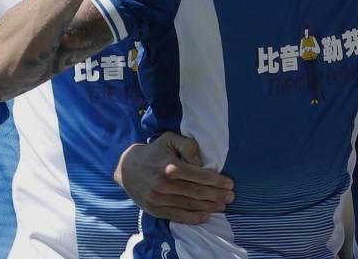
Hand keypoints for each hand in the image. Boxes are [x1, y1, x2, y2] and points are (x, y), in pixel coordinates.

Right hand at [114, 132, 234, 224]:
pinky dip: (191, 218)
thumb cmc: (154, 151)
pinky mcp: (153, 209)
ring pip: (188, 205)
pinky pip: (175, 215)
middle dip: (217, 195)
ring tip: (223, 207)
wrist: (126, 168)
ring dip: (208, 207)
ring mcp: (158, 199)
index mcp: (170, 166)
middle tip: (231, 197)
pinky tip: (205, 217)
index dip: (216, 180)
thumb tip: (201, 162)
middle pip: (196, 192)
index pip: (199, 175)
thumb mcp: (170, 140)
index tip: (230, 184)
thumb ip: (188, 146)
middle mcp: (164, 184)